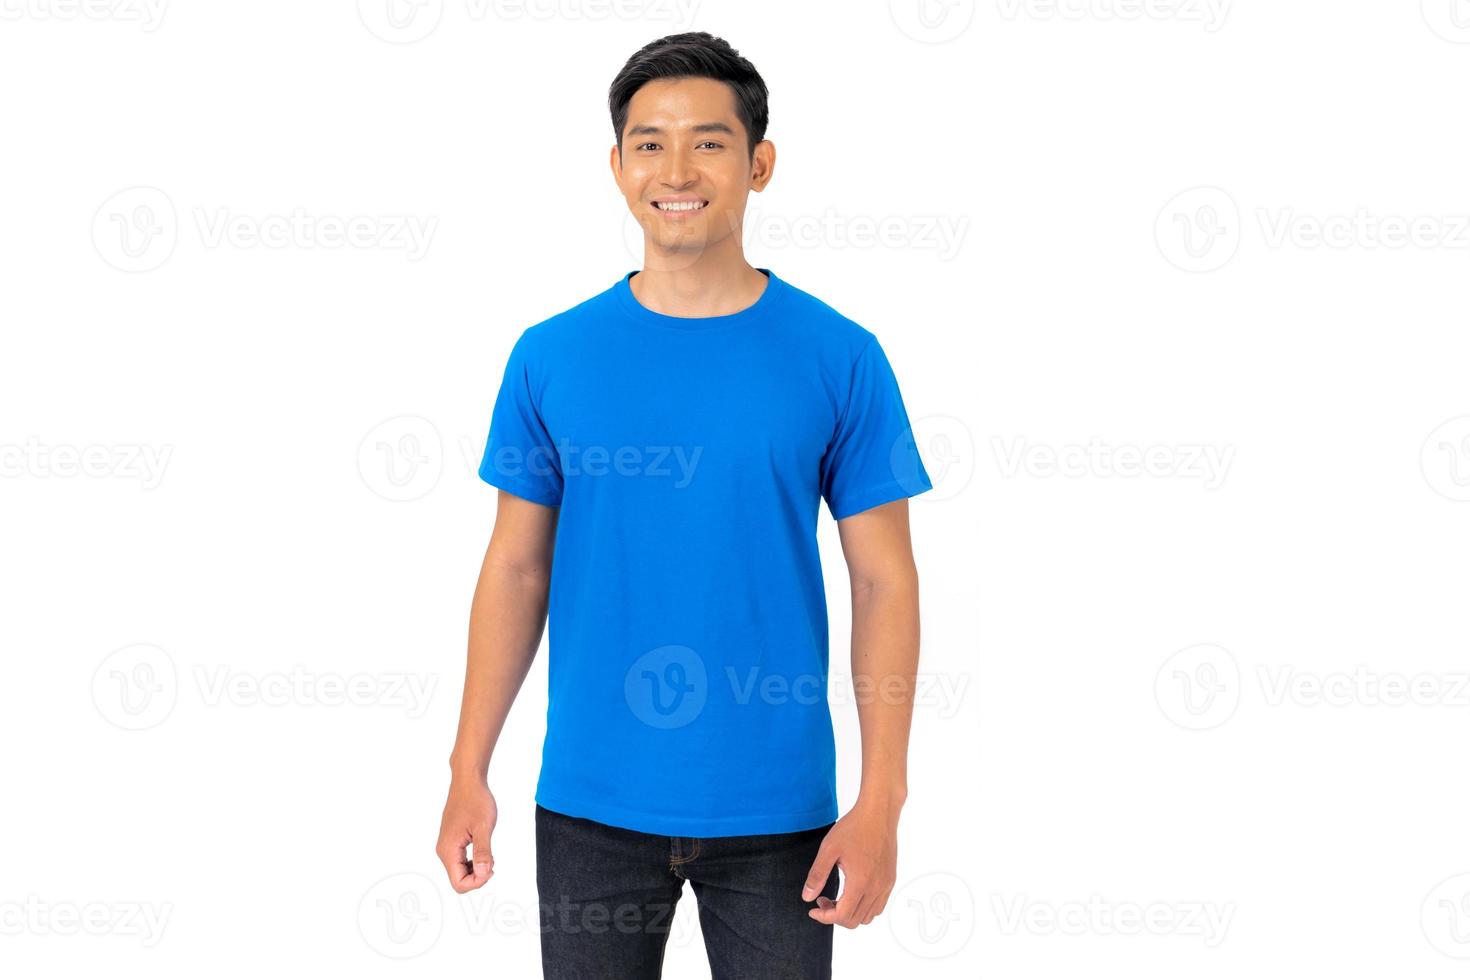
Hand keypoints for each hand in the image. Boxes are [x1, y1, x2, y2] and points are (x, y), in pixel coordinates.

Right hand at [436, 779, 497, 891]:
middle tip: (492, 860)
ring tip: (489, 853)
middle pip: (458, 880)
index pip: (459, 883)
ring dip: (477, 869)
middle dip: (478, 876)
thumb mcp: (484, 827)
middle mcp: (444, 851)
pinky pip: (461, 861)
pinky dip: (474, 861)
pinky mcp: (452, 841)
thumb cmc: (475, 800)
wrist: (468, 782)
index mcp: (448, 850)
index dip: (477, 882)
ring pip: (460, 871)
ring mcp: (447, 846)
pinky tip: (484, 850)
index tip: (492, 868)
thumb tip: (484, 874)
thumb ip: (483, 852)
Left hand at [801, 796, 900, 927]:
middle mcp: (876, 888)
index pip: (842, 916)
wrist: (878, 813)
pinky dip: (864, 907)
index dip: (824, 917)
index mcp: (860, 882)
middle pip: (855, 920)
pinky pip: (879, 905)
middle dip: (834, 916)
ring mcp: (886, 885)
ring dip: (850, 913)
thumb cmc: (854, 827)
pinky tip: (853, 891)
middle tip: (822, 899)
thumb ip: (817, 875)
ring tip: (837, 897)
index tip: (813, 908)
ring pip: (868, 916)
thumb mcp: (829, 849)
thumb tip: (807, 897)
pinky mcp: (890, 879)